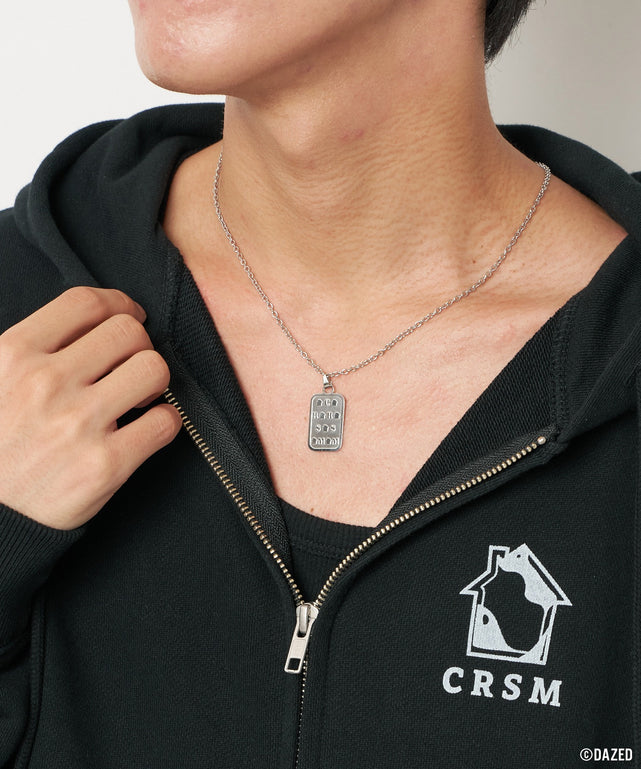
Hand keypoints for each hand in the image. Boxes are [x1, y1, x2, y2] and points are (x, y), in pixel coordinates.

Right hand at [0, 287, 182, 529]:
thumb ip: (35, 348)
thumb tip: (94, 320)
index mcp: (13, 355)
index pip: (86, 302)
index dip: (119, 303)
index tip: (129, 314)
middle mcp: (45, 384)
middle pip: (129, 331)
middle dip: (140, 345)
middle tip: (132, 365)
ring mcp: (77, 425)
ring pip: (155, 369)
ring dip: (156, 381)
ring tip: (140, 396)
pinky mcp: (105, 465)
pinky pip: (166, 422)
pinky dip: (165, 422)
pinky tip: (145, 428)